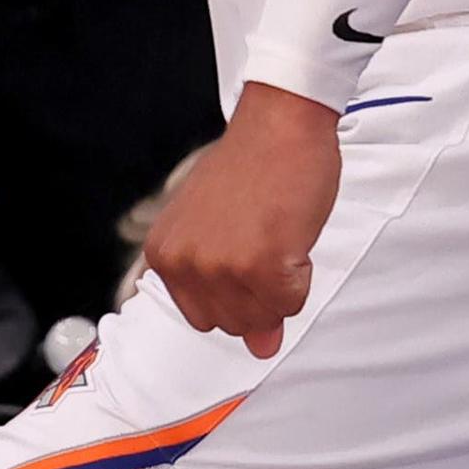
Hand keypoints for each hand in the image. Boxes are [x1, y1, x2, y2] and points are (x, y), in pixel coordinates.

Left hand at [143, 84, 335, 357]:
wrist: (279, 122)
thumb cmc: (249, 164)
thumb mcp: (214, 225)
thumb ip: (224, 286)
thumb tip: (260, 347)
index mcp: (166, 256)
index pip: (203, 316)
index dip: (235, 292)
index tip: (245, 252)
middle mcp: (187, 265)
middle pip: (234, 323)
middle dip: (259, 294)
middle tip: (266, 240)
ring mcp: (223, 268)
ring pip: (265, 318)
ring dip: (283, 285)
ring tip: (277, 234)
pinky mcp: (263, 266)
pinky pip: (293, 302)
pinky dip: (303, 276)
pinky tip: (292, 234)